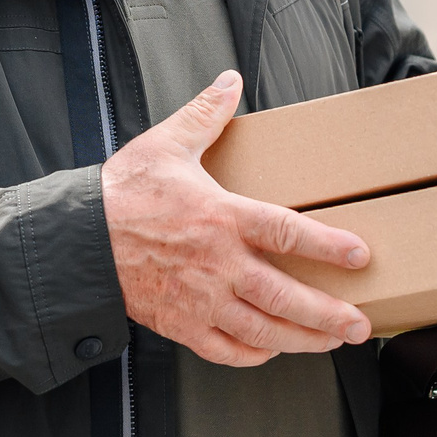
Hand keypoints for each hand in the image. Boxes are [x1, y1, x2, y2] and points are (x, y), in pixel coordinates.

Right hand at [100, 70, 373, 366]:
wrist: (76, 242)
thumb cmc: (122, 193)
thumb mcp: (166, 144)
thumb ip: (205, 115)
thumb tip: (230, 81)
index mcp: (221, 217)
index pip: (287, 232)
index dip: (328, 245)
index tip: (359, 256)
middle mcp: (217, 265)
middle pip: (284, 297)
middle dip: (328, 314)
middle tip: (359, 324)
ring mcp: (200, 300)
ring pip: (262, 331)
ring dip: (302, 340)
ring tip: (330, 341)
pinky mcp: (180, 324)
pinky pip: (225, 350)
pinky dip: (253, 355)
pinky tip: (271, 350)